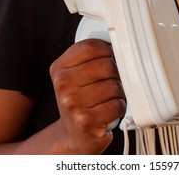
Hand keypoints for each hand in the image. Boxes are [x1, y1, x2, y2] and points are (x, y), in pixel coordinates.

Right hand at [49, 39, 125, 153]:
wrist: (72, 133)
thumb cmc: (77, 100)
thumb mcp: (72, 75)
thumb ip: (88, 58)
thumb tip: (115, 45)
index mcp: (59, 69)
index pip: (90, 47)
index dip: (106, 50)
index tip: (109, 56)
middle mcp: (63, 85)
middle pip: (107, 65)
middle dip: (114, 73)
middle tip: (109, 81)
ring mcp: (74, 104)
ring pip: (115, 85)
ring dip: (118, 92)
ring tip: (107, 98)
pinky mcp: (88, 121)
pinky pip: (118, 105)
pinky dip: (119, 107)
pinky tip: (108, 110)